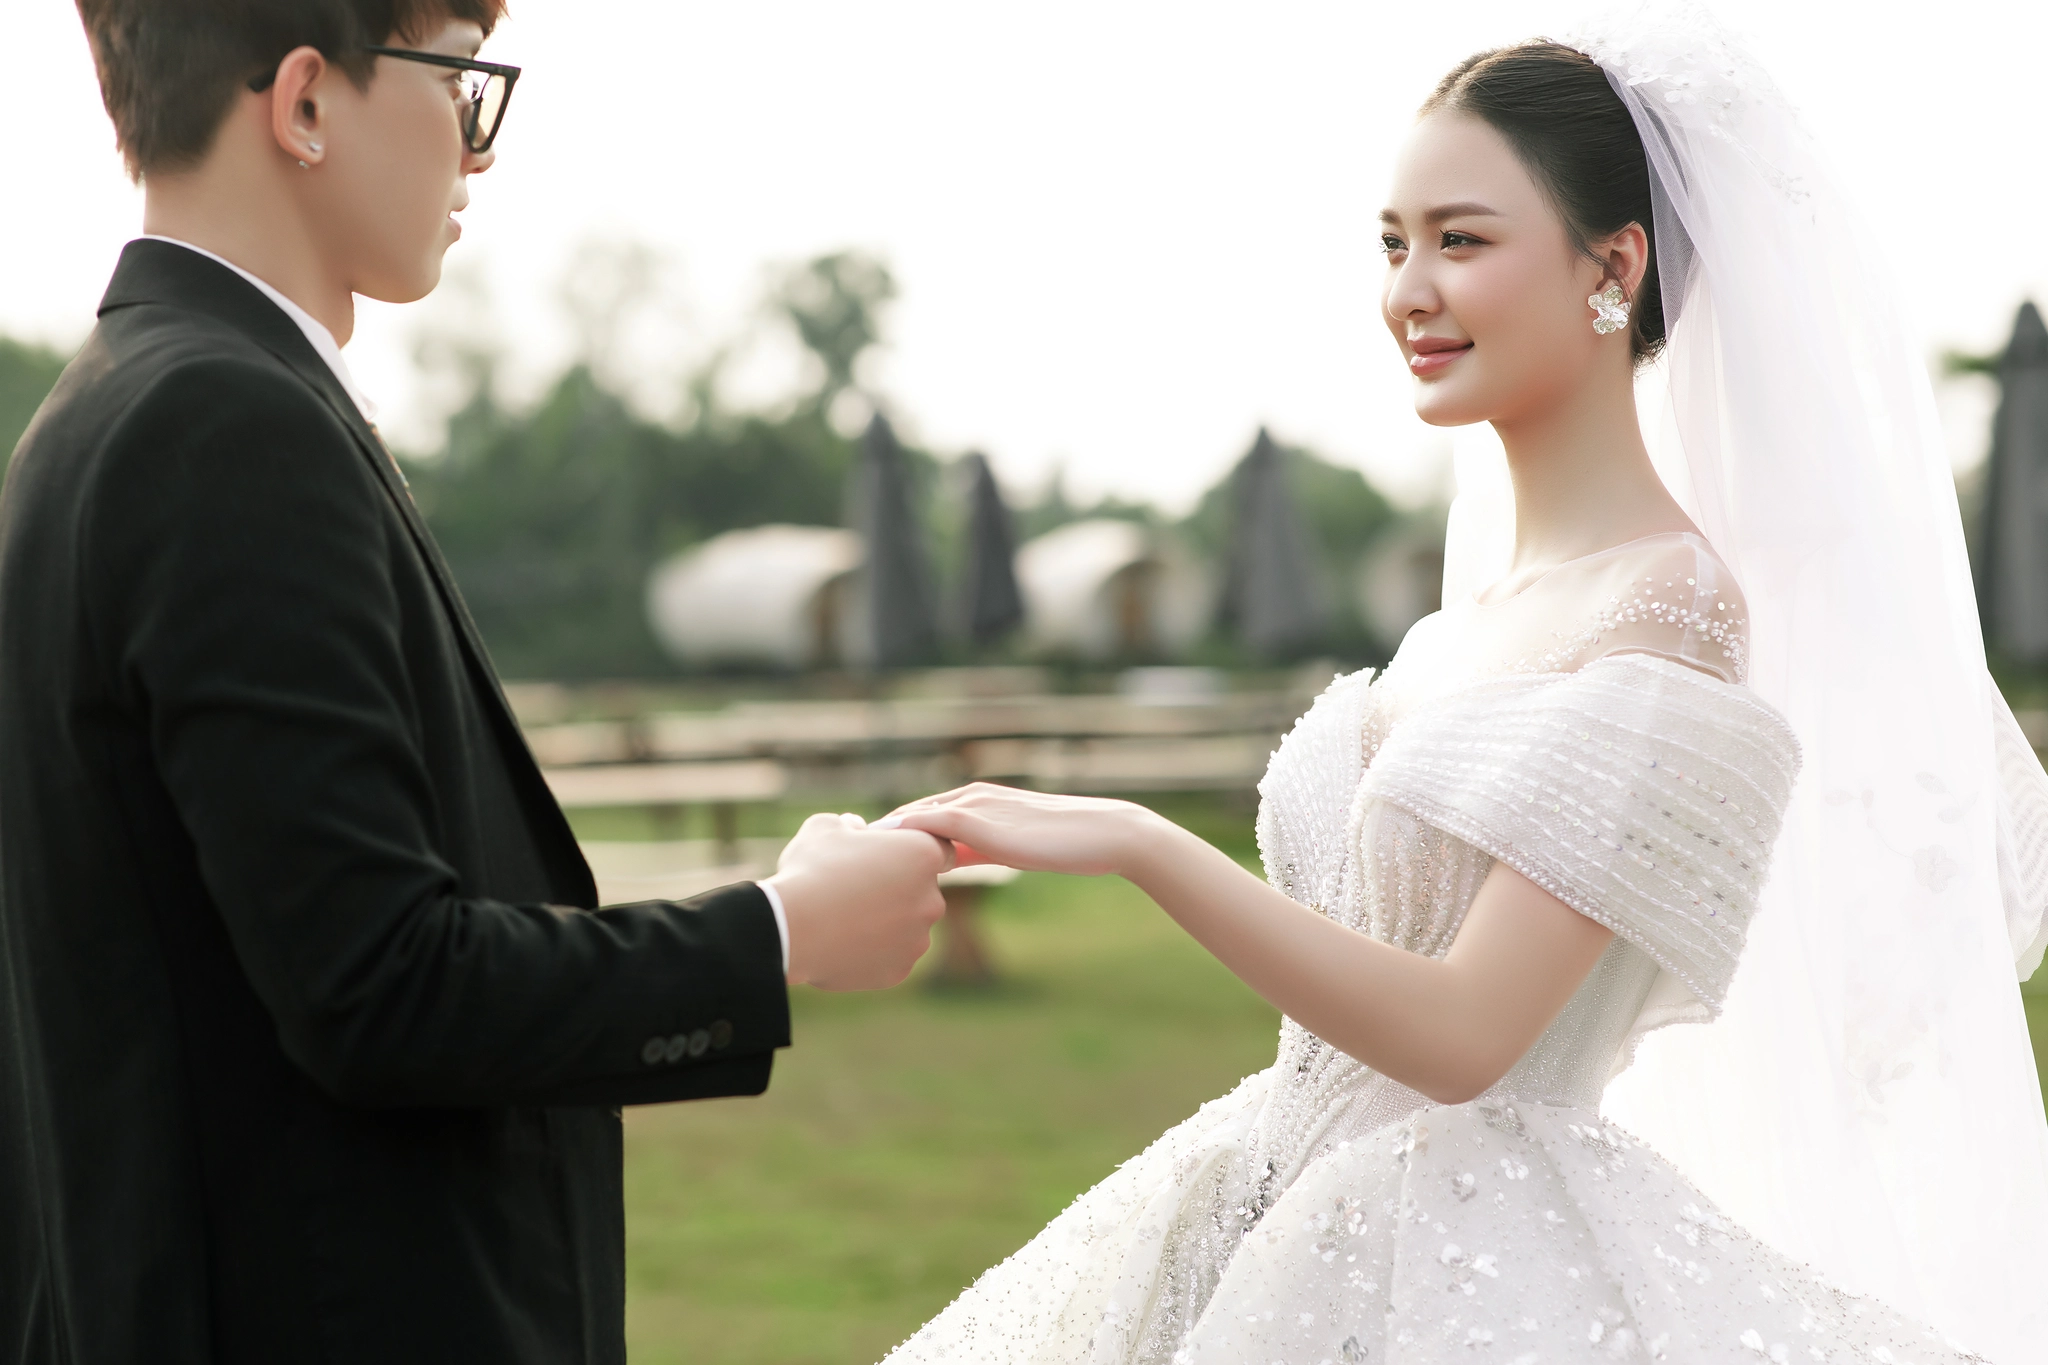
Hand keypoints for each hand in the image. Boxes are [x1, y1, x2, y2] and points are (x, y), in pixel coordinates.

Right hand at [764, 813, 951, 990]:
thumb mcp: (826, 828)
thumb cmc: (810, 870)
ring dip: (887, 922)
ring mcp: (918, 938)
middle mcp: (931, 899)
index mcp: (923, 855)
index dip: (913, 851)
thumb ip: (850, 825)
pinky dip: (873, 950)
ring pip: (908, 927)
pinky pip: (891, 956)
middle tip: (859, 889)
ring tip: (845, 918)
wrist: (790, 927)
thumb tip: (855, 829)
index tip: (889, 856)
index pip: (940, 850)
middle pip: (923, 892)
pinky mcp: (900, 970)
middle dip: (900, 890)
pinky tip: (842, 942)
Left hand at [877, 783, 1164, 877]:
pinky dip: (904, 835)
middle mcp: (972, 797)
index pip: (923, 814)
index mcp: (979, 802)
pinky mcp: (981, 820)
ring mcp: (975, 805)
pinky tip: (884, 857)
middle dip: (878, 835)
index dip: (893, 835)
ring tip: (851, 859)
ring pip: (914, 815)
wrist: (1105, 834)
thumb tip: (949, 864)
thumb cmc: (1067, 844)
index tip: (865, 857)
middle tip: (845, 858)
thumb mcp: (1013, 847)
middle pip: (910, 812)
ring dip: (883, 835)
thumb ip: (979, 849)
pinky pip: (929, 823)